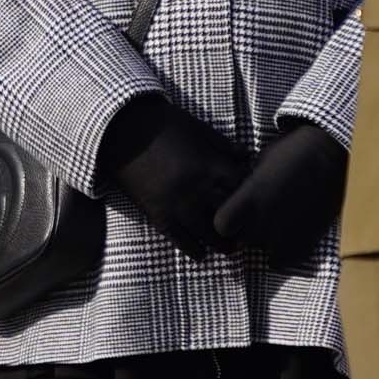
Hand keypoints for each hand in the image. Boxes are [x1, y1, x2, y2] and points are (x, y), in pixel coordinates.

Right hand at [98, 95, 247, 259]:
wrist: (124, 130)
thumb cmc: (165, 125)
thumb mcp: (200, 130)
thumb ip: (225, 146)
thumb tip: (248, 157)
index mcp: (211, 166)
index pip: (244, 192)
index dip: (252, 197)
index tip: (254, 201)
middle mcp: (198, 190)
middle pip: (231, 218)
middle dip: (242, 225)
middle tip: (248, 231)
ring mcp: (178, 206)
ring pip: (210, 237)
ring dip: (223, 245)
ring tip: (231, 248)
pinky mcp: (159, 216)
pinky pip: (183, 243)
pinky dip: (196, 251)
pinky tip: (202, 253)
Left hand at [211, 121, 347, 265]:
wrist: (331, 156)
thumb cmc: (290, 153)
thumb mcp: (258, 165)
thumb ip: (244, 190)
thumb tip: (230, 203)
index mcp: (251, 198)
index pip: (222, 225)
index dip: (224, 221)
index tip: (232, 213)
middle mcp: (266, 221)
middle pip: (241, 238)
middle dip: (245, 230)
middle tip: (259, 214)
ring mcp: (286, 236)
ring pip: (262, 250)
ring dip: (265, 240)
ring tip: (277, 219)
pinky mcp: (305, 245)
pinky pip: (281, 260)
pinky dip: (282, 251)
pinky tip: (288, 231)